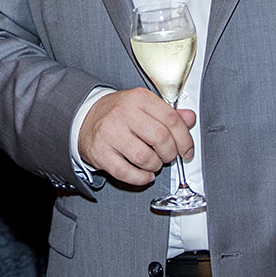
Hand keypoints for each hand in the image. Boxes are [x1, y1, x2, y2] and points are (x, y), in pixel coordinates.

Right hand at [77, 89, 195, 185]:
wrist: (85, 118)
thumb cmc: (118, 113)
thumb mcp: (143, 106)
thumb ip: (168, 113)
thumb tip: (190, 118)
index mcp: (138, 98)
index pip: (171, 119)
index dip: (185, 139)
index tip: (187, 150)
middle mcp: (123, 113)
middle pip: (161, 138)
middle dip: (170, 153)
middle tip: (168, 156)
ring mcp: (109, 133)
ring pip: (144, 157)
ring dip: (155, 166)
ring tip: (154, 163)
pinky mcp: (100, 152)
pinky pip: (126, 172)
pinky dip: (140, 178)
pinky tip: (144, 174)